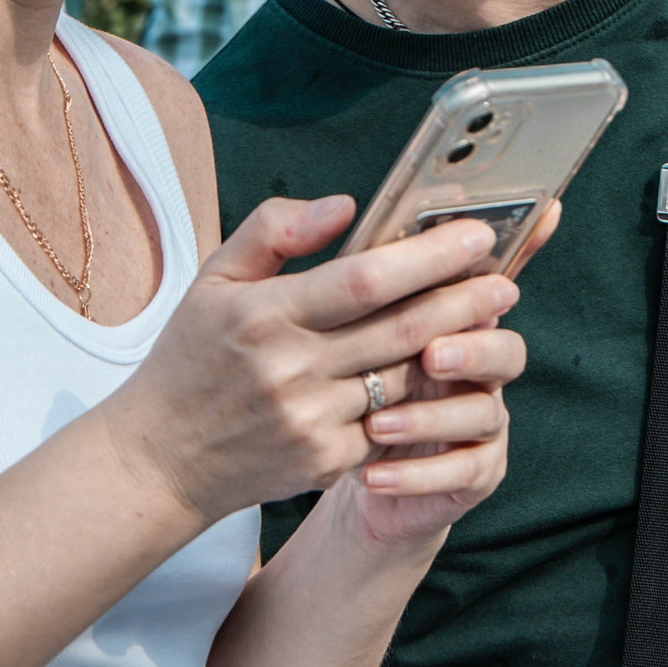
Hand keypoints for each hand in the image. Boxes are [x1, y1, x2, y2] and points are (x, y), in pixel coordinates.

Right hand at [107, 197, 524, 527]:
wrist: (161, 459)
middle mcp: (290, 369)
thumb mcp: (214, 278)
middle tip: (506, 279)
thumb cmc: (193, 357)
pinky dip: (423, 396)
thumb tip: (346, 205)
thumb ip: (275, 229)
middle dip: (465, 300)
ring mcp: (311, 420)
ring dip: (456, 347)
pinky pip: (393, 422)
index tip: (475, 236)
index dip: (427, 257)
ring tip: (490, 316)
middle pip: (401, 328)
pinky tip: (448, 372)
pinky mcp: (326, 461)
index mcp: (263, 314)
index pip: (363, 280)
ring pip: (407, 377)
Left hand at [332, 200, 561, 545]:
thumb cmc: (315, 379)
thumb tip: (341, 206)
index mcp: (443, 314)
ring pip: (485, 410)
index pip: (488, 275)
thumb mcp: (296, 313)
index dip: (515, 248)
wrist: (319, 468)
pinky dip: (418, 475)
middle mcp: (472, 360)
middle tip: (431, 352)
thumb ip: (304, 249)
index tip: (503, 233)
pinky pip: (464, 472)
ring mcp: (478, 417)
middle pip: (498, 343)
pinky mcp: (472, 470)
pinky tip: (370, 475)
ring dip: (434, 417)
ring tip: (380, 423)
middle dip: (470, 345)